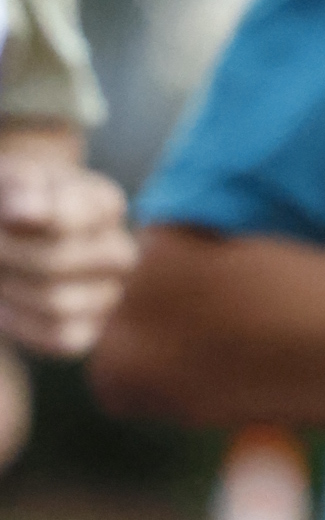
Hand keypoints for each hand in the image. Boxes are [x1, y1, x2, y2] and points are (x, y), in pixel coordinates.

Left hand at [0, 152, 136, 358]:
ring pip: (57, 303)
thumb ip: (20, 188)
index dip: (24, 219)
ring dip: (10, 288)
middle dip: (8, 253)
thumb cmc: (12, 203)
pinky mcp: (88, 329)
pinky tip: (4, 304)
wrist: (11, 233)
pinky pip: (61, 337)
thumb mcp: (10, 182)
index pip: (67, 218)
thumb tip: (28, 211)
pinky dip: (23, 322)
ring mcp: (107, 294)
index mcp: (104, 206)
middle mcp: (118, 251)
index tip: (3, 213)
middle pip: (57, 261)